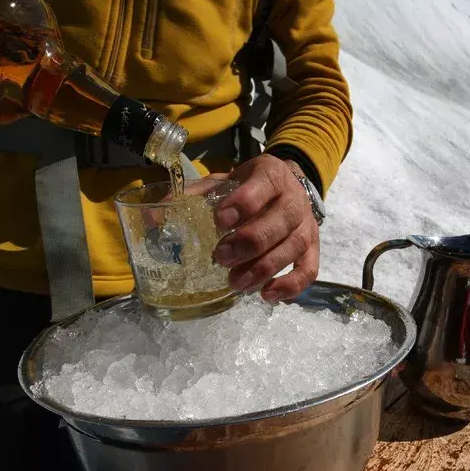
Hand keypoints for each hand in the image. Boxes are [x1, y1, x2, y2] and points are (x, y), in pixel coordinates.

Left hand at [192, 154, 318, 302]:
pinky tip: (266, 295)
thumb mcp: (224, 181)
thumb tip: (156, 217)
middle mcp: (294, 199)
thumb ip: (195, 195)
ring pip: (293, 249)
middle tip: (221, 258)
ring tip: (236, 283)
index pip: (263, 186)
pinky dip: (290, 286)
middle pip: (279, 222)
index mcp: (271, 175)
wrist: (287, 187)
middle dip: (248, 243)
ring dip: (263, 269)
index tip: (218, 221)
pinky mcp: (313, 248)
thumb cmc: (249, 187)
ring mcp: (307, 225)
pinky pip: (309, 270)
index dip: (242, 204)